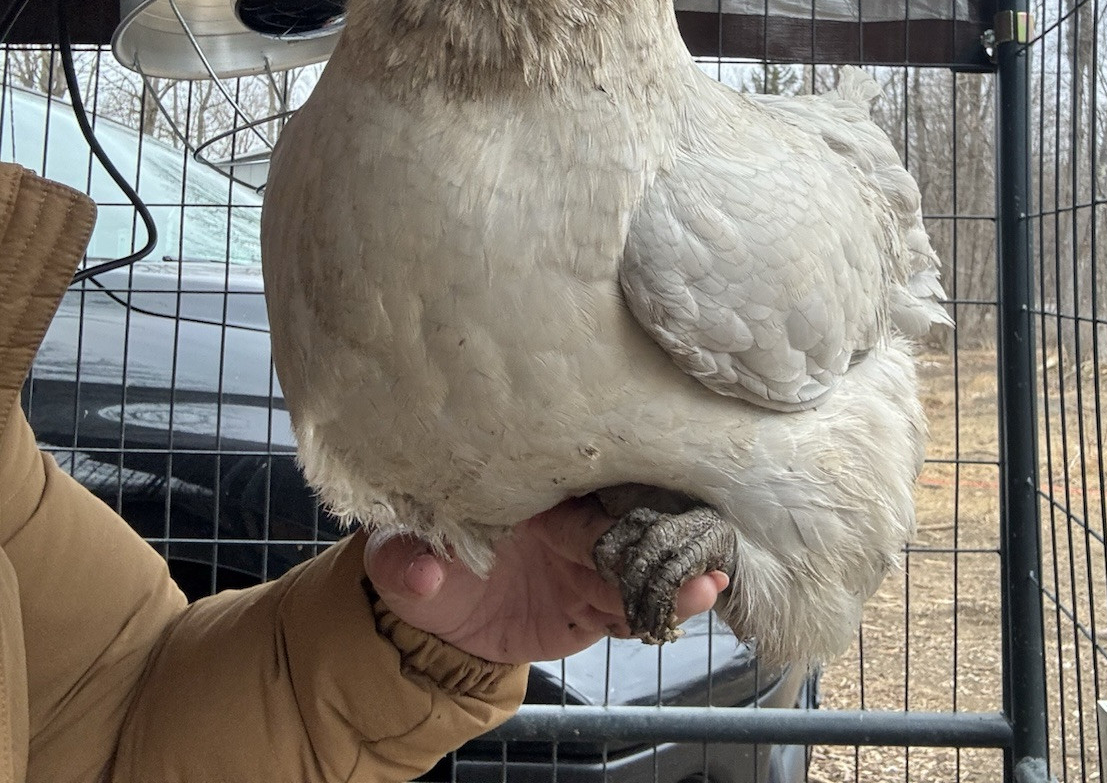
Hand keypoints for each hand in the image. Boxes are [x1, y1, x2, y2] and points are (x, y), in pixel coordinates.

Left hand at [364, 498, 728, 663]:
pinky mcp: (595, 604)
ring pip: (642, 561)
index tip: (656, 483)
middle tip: (703, 533)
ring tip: (710, 579)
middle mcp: (570, 520)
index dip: (621, 482)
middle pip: (629, 515)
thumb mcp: (397, 558)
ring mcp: (588, 562)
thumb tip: (420, 571)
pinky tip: (702, 597)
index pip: (584, 479)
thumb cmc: (416, 567)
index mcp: (532, 492)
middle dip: (667, 524)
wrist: (432, 627)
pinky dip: (667, 605)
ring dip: (678, 570)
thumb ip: (407, 559)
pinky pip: (635, 605)